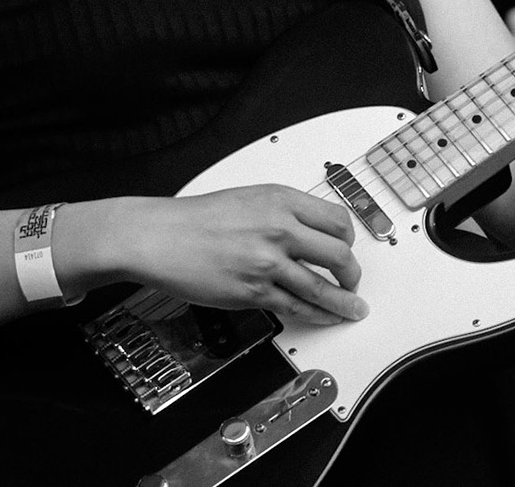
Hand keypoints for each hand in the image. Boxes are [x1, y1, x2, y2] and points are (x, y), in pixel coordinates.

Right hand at [124, 185, 366, 325]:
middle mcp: (280, 229)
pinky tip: (325, 317)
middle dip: (352, 274)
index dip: (350, 240)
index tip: (350, 249)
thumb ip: (285, 212)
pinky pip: (296, 308)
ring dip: (343, 302)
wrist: (160, 236)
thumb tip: (312, 231)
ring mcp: (268, 263)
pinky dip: (317, 315)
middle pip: (339, 255)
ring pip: (322, 288)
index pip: (338, 221)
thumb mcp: (251, 198)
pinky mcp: (253, 292)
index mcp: (282, 200)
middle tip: (353, 282)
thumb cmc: (198, 218)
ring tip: (353, 309)